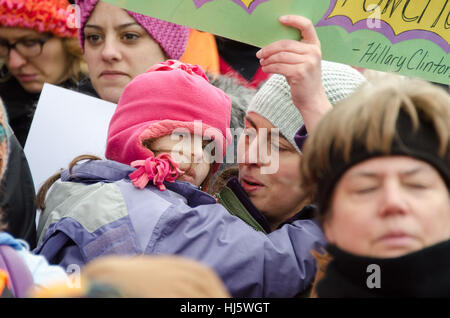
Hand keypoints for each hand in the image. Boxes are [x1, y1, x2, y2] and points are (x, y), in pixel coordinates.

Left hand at [256, 15, 331, 131]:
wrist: (312, 99)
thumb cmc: (304, 79)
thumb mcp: (303, 61)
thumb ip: (293, 51)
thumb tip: (270, 46)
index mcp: (315, 45)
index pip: (306, 25)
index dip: (294, 20)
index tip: (280, 20)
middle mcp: (313, 52)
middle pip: (285, 44)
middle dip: (269, 49)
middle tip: (259, 54)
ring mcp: (308, 63)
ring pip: (280, 56)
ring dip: (267, 59)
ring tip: (262, 63)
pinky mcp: (300, 73)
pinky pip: (278, 66)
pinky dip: (269, 67)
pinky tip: (266, 69)